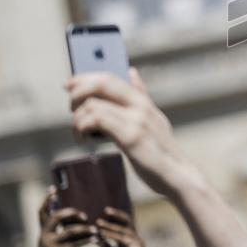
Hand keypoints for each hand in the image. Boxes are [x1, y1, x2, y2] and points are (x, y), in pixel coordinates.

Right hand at [37, 186, 96, 246]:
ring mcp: (51, 244)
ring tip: (96, 229)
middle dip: (71, 213)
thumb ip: (62, 227)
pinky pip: (75, 243)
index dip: (46, 200)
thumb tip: (77, 212)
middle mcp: (44, 235)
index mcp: (43, 230)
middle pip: (57, 217)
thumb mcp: (55, 239)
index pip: (42, 212)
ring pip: (69, 231)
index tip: (53, 188)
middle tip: (85, 216)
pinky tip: (97, 239)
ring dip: (85, 229)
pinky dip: (87, 240)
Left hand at [65, 68, 191, 196]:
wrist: (177, 174)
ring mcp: (137, 120)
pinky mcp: (131, 137)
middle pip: (102, 84)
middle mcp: (140, 106)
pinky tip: (83, 139)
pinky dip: (82, 127)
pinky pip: (97, 120)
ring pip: (94, 104)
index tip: (68, 84)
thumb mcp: (154, 118)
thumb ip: (141, 95)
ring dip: (78, 118)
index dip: (85, 77)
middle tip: (71, 108)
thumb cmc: (161, 150)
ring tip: (79, 132)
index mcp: (143, 101)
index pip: (110, 77)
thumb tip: (131, 72)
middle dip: (78, 91)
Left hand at [97, 207, 150, 246]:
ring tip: (99, 222)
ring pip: (124, 228)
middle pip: (127, 221)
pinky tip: (103, 234)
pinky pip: (124, 238)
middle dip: (116, 215)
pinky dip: (113, 235)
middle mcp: (133, 238)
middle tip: (105, 210)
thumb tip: (97, 238)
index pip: (122, 225)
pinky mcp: (138, 246)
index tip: (101, 215)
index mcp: (128, 239)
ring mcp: (137, 241)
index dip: (113, 219)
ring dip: (111, 225)